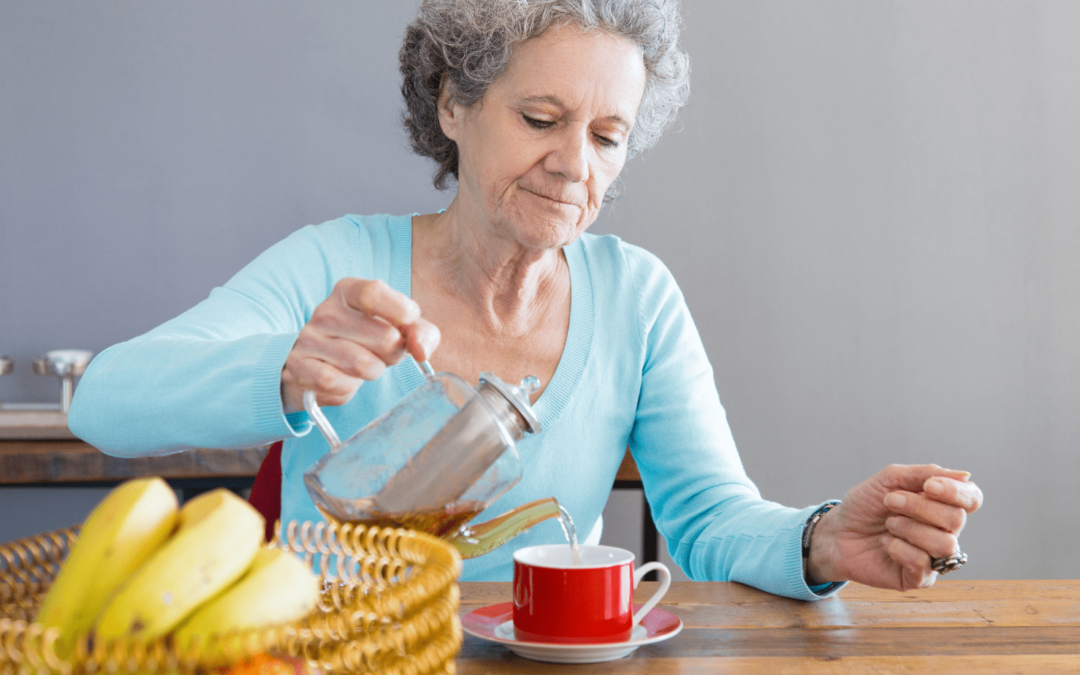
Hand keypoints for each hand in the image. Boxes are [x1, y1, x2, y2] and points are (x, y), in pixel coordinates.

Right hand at [281, 278, 440, 412]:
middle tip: (383, 353)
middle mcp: (326, 311)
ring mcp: (309, 338)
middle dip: (393, 353)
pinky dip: (348, 388)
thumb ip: (421, 332)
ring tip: (364, 366)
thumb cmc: (367, 340)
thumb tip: (421, 350)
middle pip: (383, 337)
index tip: (408, 323)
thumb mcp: (398, 328)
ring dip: (373, 371)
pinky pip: (336, 383)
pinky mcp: (299, 366)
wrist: (319, 365)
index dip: (400, 312)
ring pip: (363, 364)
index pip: (374, 292)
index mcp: (349, 291)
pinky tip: (344, 379)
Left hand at [806, 464, 982, 591]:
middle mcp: (944, 531)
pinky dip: (898, 548)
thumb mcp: (890, 479)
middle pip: (956, 519)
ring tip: (888, 524)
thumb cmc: (865, 505)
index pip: (971, 498)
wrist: (838, 532)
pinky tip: (885, 543)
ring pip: (945, 544)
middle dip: (920, 506)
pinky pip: (922, 563)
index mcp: (941, 504)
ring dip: (910, 528)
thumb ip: (924, 474)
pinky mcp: (919, 578)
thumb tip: (964, 475)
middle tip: (890, 501)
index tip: (928, 485)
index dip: (957, 492)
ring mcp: (934, 556)